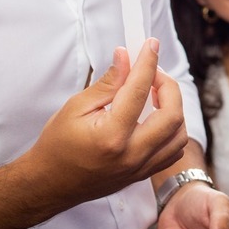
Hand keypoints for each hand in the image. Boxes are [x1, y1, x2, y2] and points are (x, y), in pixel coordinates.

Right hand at [21, 39, 187, 210]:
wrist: (49, 183)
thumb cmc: (57, 145)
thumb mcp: (76, 107)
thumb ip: (107, 82)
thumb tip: (125, 56)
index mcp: (111, 136)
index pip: (139, 91)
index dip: (148, 62)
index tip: (151, 45)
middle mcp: (131, 155)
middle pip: (172, 115)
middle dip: (169, 86)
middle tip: (153, 72)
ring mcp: (140, 168)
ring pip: (179, 135)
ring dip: (174, 108)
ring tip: (155, 94)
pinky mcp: (142, 174)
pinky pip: (172, 151)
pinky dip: (172, 130)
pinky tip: (156, 117)